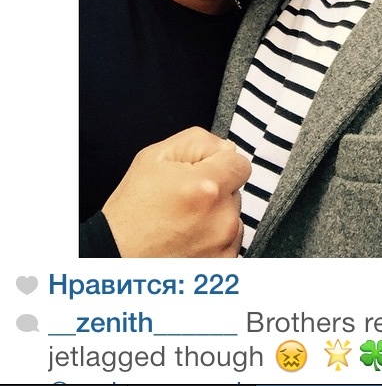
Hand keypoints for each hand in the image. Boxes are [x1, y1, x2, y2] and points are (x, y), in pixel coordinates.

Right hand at [102, 127, 250, 256]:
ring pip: (233, 217)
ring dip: (216, 217)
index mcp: (206, 186)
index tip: (204, 172)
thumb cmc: (130, 211)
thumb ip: (199, 143)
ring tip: (183, 224)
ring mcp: (224, 246)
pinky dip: (214, 241)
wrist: (114, 260)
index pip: (240, 163)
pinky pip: (229, 243)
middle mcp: (222, 218)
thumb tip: (226, 149)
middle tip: (184, 201)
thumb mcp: (155, 157)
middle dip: (216, 191)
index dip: (221, 163)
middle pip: (235, 191)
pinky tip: (187, 241)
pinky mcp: (223, 266)